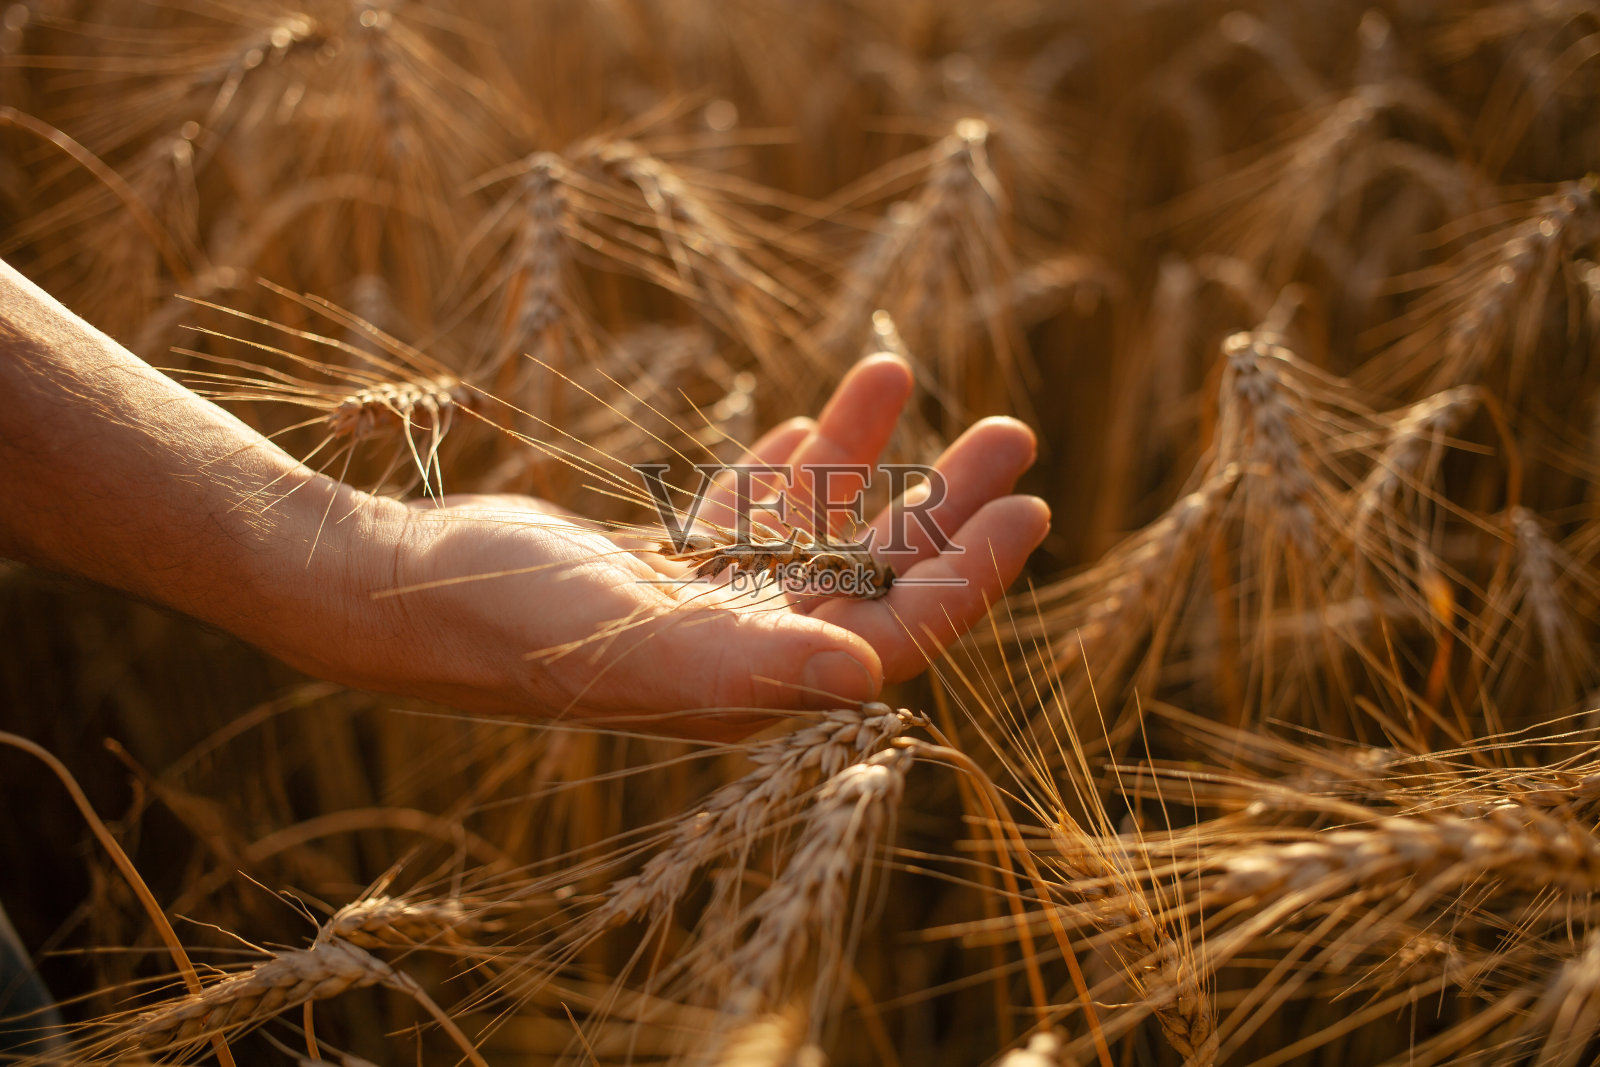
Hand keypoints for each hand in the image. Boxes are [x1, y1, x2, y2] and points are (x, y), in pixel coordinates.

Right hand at [287, 355, 1048, 736]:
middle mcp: (744, 657)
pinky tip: (823, 420)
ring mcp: (705, 611)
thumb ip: (758, 666)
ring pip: (816, 533)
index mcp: (756, 688)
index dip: (967, 576)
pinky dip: (790, 465)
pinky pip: (751, 512)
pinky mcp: (665, 570)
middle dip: (945, 509)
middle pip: (875, 578)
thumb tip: (873, 677)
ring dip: (871, 461)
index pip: (893, 636)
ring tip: (903, 367)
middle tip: (1012, 435)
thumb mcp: (641, 642)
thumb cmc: (515, 623)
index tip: (1025, 506)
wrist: (405, 593)